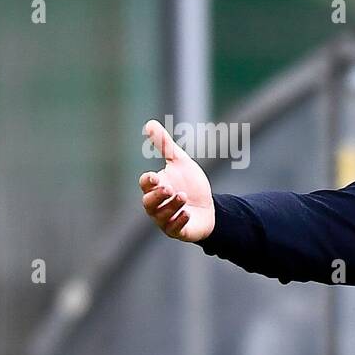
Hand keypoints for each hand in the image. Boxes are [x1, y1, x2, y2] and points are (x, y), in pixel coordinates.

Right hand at [139, 119, 215, 242]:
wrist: (209, 207)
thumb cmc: (190, 184)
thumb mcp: (180, 162)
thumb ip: (165, 145)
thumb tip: (150, 123)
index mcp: (155, 188)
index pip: (146, 184)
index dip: (148, 181)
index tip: (155, 177)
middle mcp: (157, 205)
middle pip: (148, 202)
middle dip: (157, 196)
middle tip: (169, 188)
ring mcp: (166, 220)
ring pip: (161, 216)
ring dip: (172, 206)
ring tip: (183, 197)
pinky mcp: (178, 231)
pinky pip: (174, 229)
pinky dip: (179, 222)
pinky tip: (187, 213)